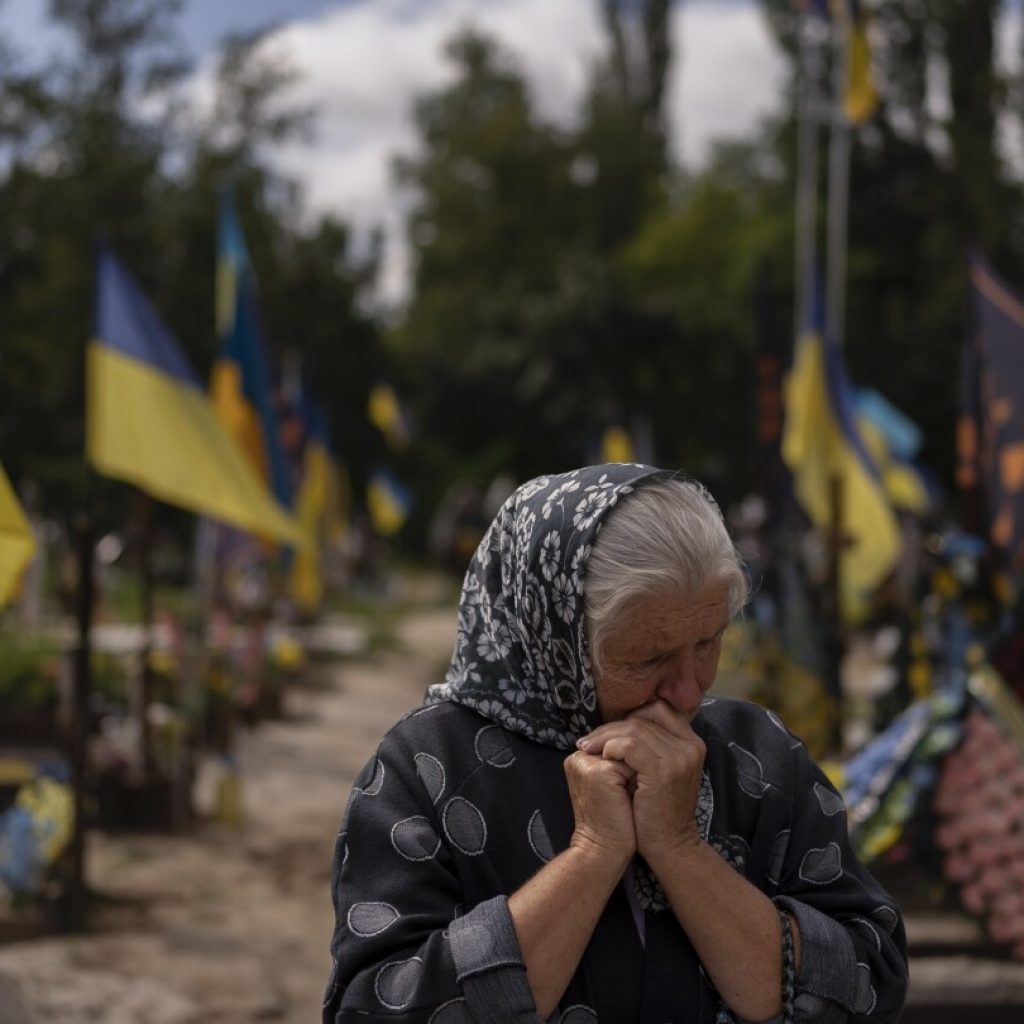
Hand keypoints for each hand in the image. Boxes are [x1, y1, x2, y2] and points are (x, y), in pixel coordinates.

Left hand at [578, 700, 705, 864]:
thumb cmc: (657, 809)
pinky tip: (602, 759)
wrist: (669, 846)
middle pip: (644, 716)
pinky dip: (611, 748)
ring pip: (634, 729)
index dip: (630, 716)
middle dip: (611, 726)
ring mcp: (680, 756)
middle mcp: (691, 745)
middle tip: (588, 741)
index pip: (658, 709)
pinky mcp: (664, 770)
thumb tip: (620, 722)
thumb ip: (650, 745)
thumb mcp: (659, 770)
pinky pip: (631, 745)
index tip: (607, 732)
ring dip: (605, 737)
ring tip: (587, 748)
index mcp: (692, 742)